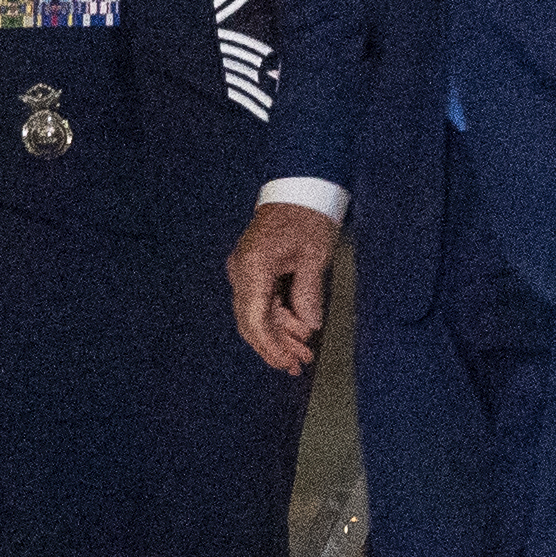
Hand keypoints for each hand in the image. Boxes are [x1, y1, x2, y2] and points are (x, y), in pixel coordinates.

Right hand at [230, 201, 339, 375]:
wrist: (298, 190)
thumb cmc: (306, 217)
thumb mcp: (314, 256)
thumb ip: (308, 294)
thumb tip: (308, 327)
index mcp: (253, 266)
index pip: (255, 319)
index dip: (271, 346)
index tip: (287, 363)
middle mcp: (241, 271)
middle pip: (251, 322)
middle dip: (274, 347)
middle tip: (298, 366)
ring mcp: (243, 271)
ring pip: (255, 316)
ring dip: (278, 336)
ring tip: (302, 353)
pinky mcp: (251, 272)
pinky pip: (260, 304)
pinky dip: (277, 320)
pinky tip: (296, 332)